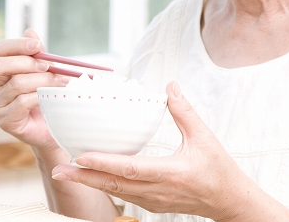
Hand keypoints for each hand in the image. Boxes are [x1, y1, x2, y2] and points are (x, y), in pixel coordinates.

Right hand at [0, 29, 69, 151]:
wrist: (54, 128)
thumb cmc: (47, 97)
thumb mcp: (44, 72)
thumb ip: (37, 54)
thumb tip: (30, 32)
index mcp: (0, 72)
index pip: (1, 51)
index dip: (18, 45)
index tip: (38, 45)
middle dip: (25, 63)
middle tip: (48, 65)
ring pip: (16, 84)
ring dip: (41, 80)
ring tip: (60, 81)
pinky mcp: (6, 121)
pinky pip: (22, 102)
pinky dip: (40, 96)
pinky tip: (51, 97)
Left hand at [50, 82, 283, 220]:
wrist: (230, 202)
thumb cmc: (219, 170)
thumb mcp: (205, 137)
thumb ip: (185, 111)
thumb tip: (170, 85)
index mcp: (171, 173)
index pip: (131, 169)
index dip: (104, 162)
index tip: (81, 156)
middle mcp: (158, 191)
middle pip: (114, 185)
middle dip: (84, 178)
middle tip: (58, 170)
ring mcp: (153, 201)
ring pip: (115, 192)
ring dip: (89, 183)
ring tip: (65, 173)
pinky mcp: (152, 203)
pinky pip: (123, 195)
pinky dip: (103, 185)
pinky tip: (89, 177)